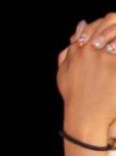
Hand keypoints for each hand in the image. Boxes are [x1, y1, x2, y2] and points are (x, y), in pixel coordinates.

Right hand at [59, 14, 115, 142]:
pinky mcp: (115, 68)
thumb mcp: (63, 75)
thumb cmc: (75, 97)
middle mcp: (90, 51)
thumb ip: (65, 56)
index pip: (95, 24)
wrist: (85, 116)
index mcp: (77, 51)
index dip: (105, 24)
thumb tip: (74, 39)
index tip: (112, 30)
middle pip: (110, 21)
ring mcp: (104, 58)